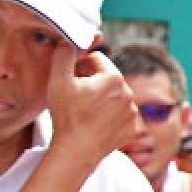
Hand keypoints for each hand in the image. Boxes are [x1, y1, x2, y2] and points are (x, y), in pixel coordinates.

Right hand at [46, 47, 137, 167]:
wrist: (77, 151)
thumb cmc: (67, 116)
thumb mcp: (59, 81)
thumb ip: (64, 55)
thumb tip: (69, 40)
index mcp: (114, 77)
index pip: (96, 59)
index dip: (80, 66)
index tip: (71, 79)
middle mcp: (129, 92)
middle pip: (106, 77)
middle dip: (91, 81)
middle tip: (75, 96)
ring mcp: (133, 111)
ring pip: (113, 95)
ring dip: (100, 98)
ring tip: (84, 111)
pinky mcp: (132, 127)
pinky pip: (119, 113)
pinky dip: (108, 115)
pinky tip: (94, 122)